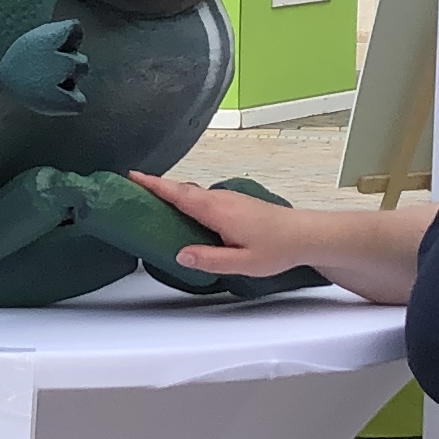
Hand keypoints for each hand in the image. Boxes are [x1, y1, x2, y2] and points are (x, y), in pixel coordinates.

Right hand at [127, 170, 326, 277]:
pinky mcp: (235, 204)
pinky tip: (183, 210)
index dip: (154, 185)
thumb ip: (210, 259)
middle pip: (182, 189)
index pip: (179, 194)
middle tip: (132, 186)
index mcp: (217, 211)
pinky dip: (186, 198)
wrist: (306, 235)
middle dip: (156, 186)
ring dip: (171, 192)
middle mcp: (220, 199)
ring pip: (193, 193)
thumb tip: (180, 254)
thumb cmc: (277, 249)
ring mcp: (229, 199)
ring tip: (150, 199)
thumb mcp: (242, 262)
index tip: (132, 176)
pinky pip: (203, 197)